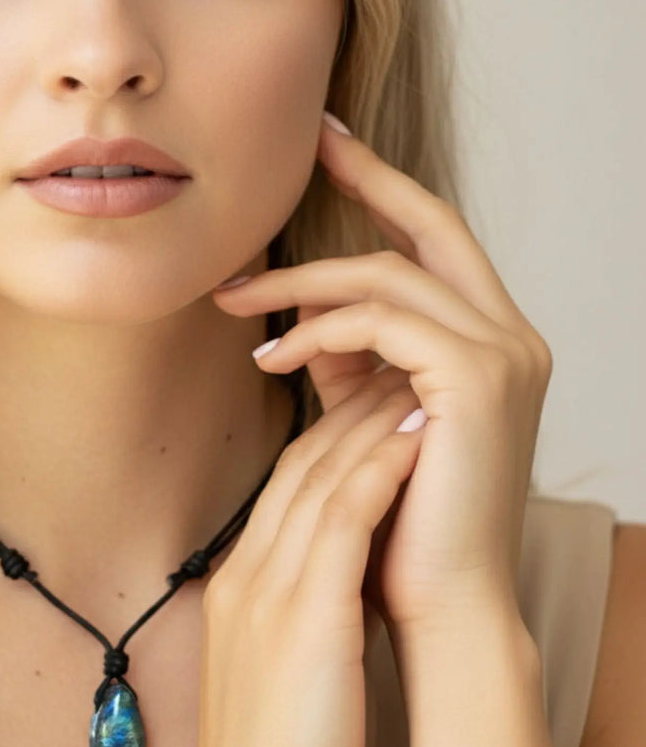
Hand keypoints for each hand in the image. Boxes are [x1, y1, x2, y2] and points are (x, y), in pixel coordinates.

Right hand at [173, 364, 424, 746]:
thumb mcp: (269, 667)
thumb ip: (290, 607)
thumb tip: (334, 571)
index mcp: (237, 584)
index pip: (286, 483)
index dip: (332, 430)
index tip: (374, 399)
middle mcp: (247, 574)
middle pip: (300, 464)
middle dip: (350, 405)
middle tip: (397, 364)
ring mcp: (268, 595)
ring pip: (320, 479)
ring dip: (370, 421)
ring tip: (415, 377)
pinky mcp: (303, 624)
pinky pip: (341, 526)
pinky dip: (376, 471)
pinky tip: (411, 435)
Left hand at [213, 112, 552, 637]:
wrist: (441, 604)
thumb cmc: (402, 519)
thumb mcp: (368, 415)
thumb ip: (348, 356)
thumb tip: (301, 306)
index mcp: (490, 341)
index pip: (437, 244)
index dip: (385, 190)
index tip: (332, 148)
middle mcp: (511, 336)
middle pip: (433, 226)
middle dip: (368, 178)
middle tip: (308, 141)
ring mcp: (503, 354)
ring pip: (392, 273)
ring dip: (304, 281)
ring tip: (236, 303)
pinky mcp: (476, 379)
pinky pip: (383, 320)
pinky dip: (320, 328)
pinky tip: (272, 353)